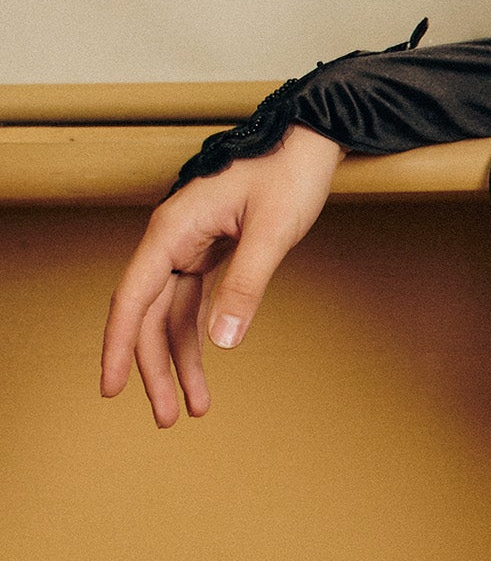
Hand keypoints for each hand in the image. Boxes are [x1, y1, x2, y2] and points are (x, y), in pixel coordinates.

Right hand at [98, 124, 340, 427]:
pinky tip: (204, 371)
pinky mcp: (211, 253)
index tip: (112, 387)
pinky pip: (192, 303)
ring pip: (170, 315)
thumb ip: (245, 285)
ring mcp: (189, 247)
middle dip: (154, 368)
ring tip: (192, 410)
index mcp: (173, 230)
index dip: (119, 346)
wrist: (309, 141)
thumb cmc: (288, 174)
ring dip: (178, 361)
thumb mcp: (272, 232)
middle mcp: (172, 240)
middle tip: (167, 418)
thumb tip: (222, 341)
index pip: (133, 297)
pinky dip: (197, 338)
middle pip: (148, 315)